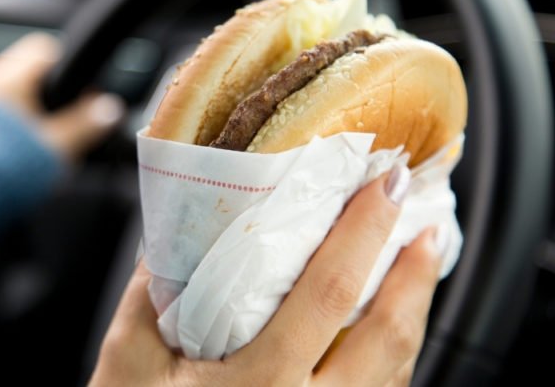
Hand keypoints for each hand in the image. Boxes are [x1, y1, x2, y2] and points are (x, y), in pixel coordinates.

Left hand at [0, 32, 124, 161]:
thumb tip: (110, 108)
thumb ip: (88, 125)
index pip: (44, 49)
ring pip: (7, 90)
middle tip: (63, 121)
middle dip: (48, 92)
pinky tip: (16, 148)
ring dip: (27, 107)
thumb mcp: (58, 147)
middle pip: (26, 70)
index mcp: (9, 80)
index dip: (68, 68)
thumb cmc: (6, 172)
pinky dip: (7, 121)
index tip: (80, 94)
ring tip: (40, 137)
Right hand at [89, 169, 443, 386]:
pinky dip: (394, 355)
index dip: (362, 233)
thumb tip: (178, 228)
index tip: (382, 186)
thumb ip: (150, 292)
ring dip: (413, 314)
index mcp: (259, 385)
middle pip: (386, 337)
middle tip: (425, 226)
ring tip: (417, 268)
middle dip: (415, 276)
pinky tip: (387, 330)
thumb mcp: (129, 362)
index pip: (328, 293)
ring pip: (395, 372)